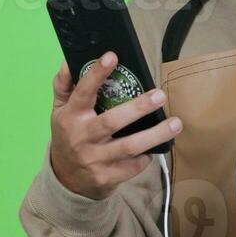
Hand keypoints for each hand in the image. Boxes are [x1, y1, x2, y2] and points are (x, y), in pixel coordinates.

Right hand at [48, 52, 181, 198]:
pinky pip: (133, 166)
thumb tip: (68, 61)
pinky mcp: (107, 178)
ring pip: (129, 147)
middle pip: (112, 121)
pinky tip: (156, 147)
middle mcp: (83, 138)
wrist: (66, 180)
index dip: (96, 74)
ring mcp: (95, 160)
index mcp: (72, 117)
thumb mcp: (59, 111)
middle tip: (160, 95)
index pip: (83, 92)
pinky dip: (146, 156)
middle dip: (138, 108)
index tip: (112, 56)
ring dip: (155, 135)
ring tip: (176, 124)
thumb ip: (63, 86)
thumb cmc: (68, 136)